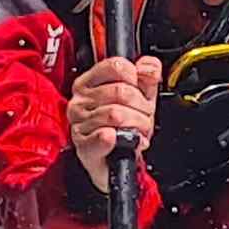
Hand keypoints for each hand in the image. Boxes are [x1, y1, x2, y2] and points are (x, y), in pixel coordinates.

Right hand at [66, 55, 159, 191]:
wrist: (114, 162)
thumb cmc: (123, 128)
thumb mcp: (140, 97)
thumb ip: (147, 77)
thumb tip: (149, 67)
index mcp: (90, 82)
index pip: (116, 65)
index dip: (135, 79)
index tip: (138, 90)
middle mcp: (80, 100)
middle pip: (121, 91)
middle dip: (141, 107)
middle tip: (142, 116)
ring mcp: (79, 122)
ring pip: (117, 113)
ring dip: (137, 125)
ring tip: (137, 130)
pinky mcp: (83, 145)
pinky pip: (104, 135)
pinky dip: (120, 138)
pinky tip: (125, 140)